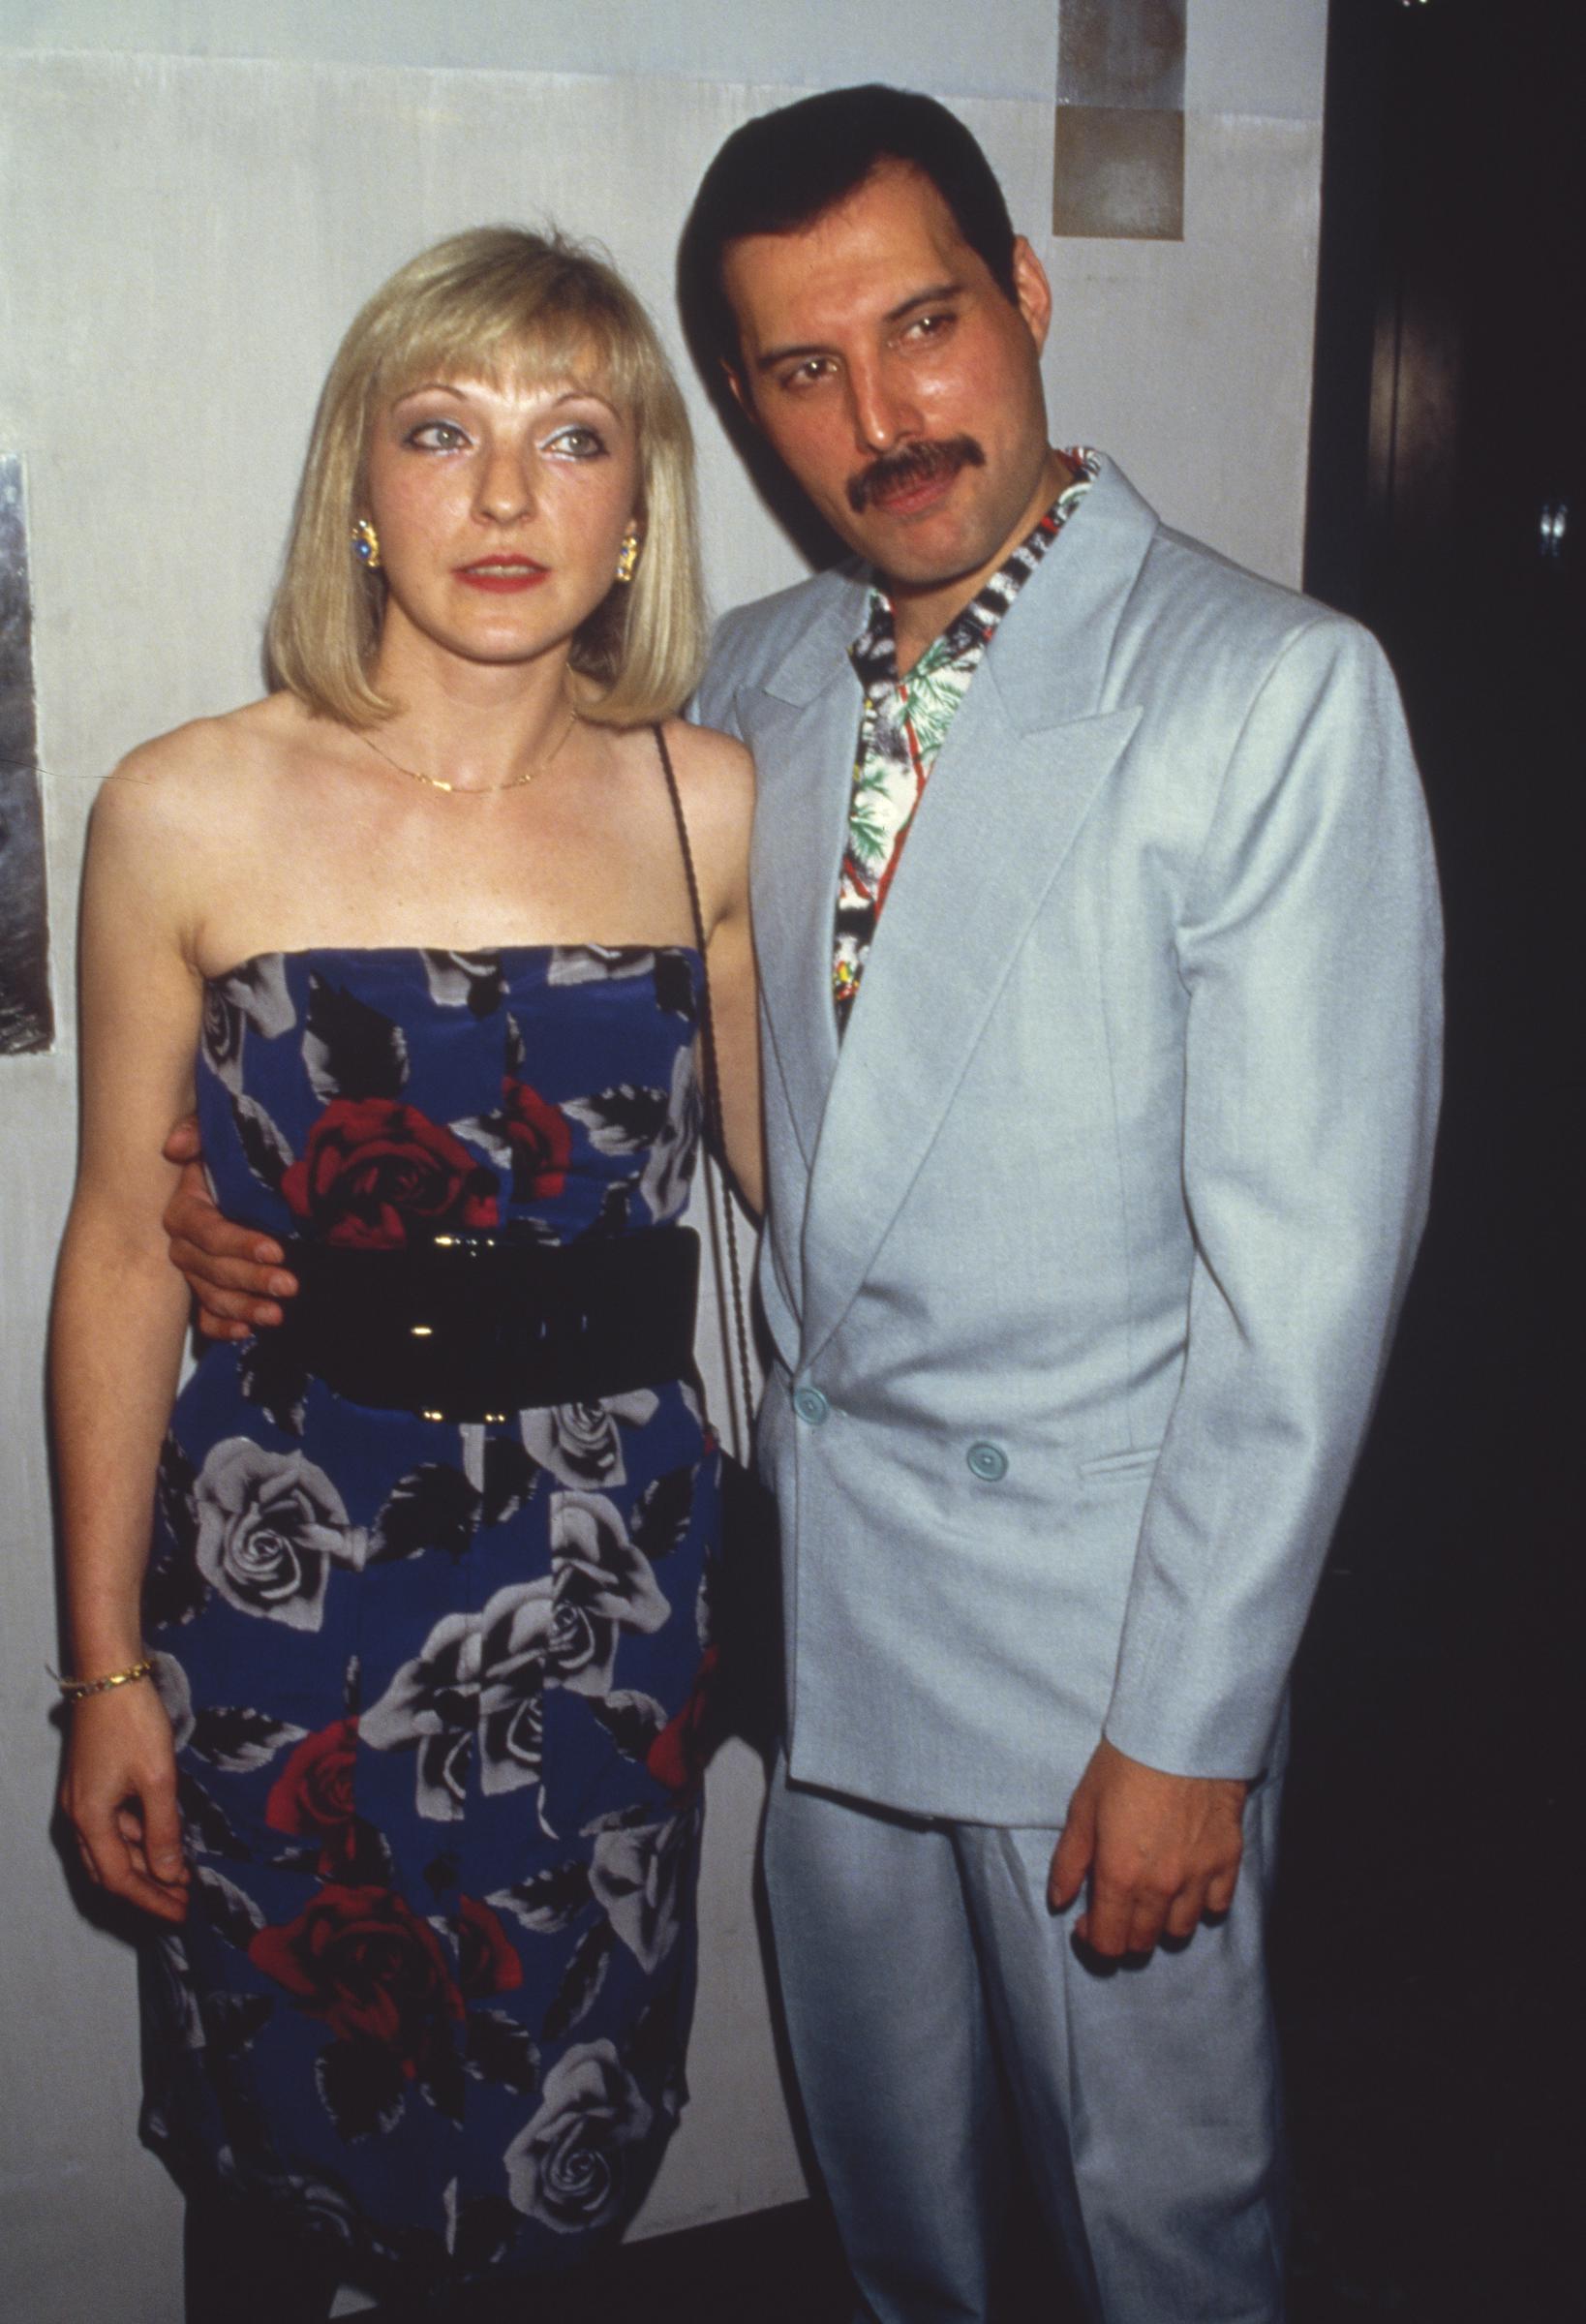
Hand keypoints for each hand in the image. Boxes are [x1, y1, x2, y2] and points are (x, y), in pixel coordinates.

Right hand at [61, 1682, 188, 1921]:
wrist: (108, 1674)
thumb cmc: (133, 1722)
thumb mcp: (158, 1778)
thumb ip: (163, 1829)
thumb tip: (170, 1874)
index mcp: (89, 1820)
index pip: (119, 1879)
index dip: (151, 1900)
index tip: (182, 1912)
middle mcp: (77, 1817)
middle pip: (110, 1872)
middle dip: (147, 1891)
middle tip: (184, 1902)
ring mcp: (81, 1802)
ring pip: (111, 1851)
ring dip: (144, 1866)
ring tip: (181, 1876)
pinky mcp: (89, 1787)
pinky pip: (112, 1828)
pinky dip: (138, 1840)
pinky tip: (164, 1840)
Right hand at [162, 1114, 294, 1337]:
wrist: (247, 1178)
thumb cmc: (233, 1156)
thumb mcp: (218, 1135)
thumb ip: (198, 1131)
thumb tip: (176, 1147)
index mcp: (186, 1208)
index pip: (209, 1232)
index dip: (239, 1243)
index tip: (275, 1250)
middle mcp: (185, 1244)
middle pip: (213, 1269)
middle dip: (252, 1280)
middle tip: (290, 1285)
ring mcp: (195, 1271)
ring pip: (212, 1296)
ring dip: (244, 1308)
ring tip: (277, 1314)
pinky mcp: (207, 1290)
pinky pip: (206, 1317)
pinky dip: (223, 1327)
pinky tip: (247, 1331)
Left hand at [1048, 1737, 1246, 1958]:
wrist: (1181, 1732)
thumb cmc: (1124, 1764)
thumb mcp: (1082, 1807)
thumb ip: (1069, 1861)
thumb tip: (1060, 1901)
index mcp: (1120, 1876)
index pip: (1109, 1942)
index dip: (1094, 1940)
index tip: (1087, 1921)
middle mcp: (1161, 1887)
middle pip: (1143, 1943)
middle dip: (1124, 1935)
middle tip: (1116, 1908)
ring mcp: (1199, 1876)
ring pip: (1181, 1930)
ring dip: (1162, 1923)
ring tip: (1151, 1897)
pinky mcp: (1228, 1860)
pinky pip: (1218, 1906)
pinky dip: (1202, 1904)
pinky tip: (1188, 1884)